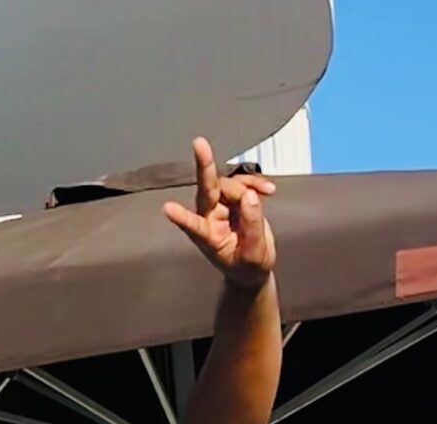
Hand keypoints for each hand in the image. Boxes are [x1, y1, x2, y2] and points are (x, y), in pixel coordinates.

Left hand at [162, 136, 276, 288]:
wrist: (253, 267)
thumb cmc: (248, 265)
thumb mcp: (254, 253)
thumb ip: (252, 225)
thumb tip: (250, 195)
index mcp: (208, 238)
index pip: (194, 226)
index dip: (183, 217)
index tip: (167, 209)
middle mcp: (209, 217)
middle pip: (209, 189)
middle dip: (205, 167)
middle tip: (199, 143)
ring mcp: (220, 205)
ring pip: (230, 184)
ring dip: (248, 185)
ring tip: (267, 193)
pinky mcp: (232, 198)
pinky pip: (242, 182)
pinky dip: (255, 182)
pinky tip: (269, 190)